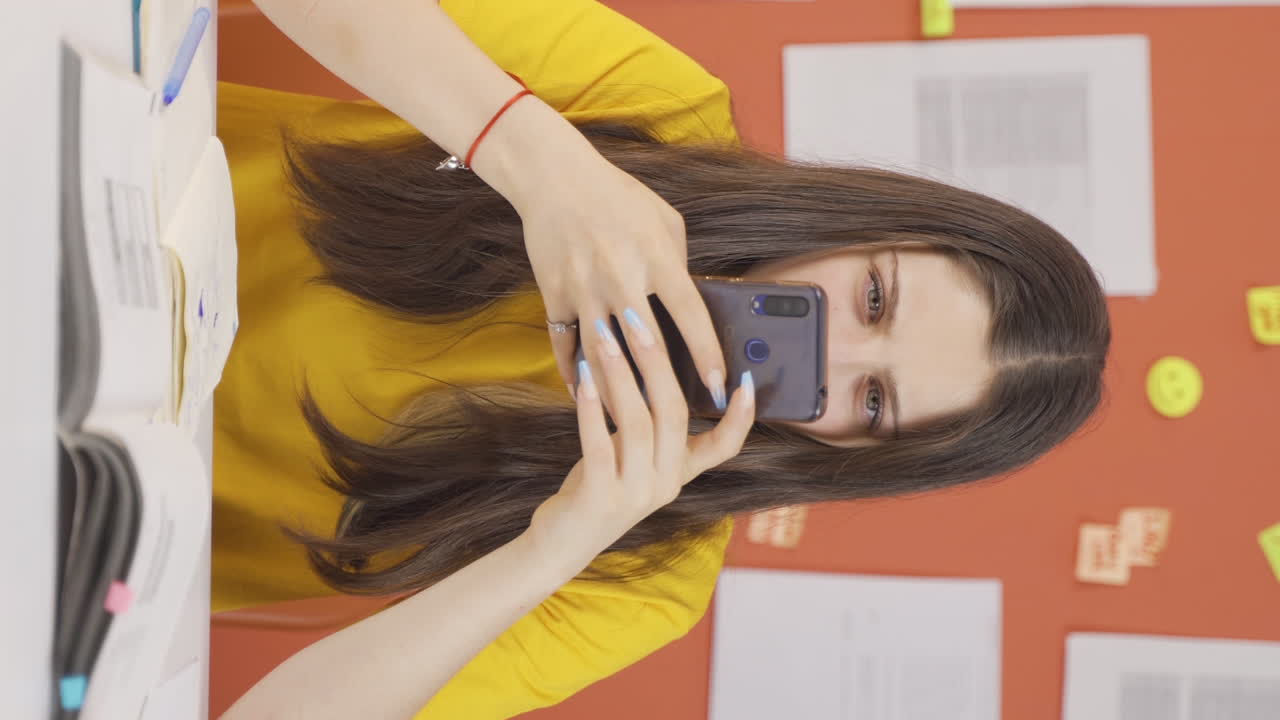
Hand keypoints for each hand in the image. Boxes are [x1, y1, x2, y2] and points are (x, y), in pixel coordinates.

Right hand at [513, 143, 729, 408]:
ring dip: (618, 395)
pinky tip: (587, 398)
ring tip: (633, 425)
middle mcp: (620, 277)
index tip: (721, 388)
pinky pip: (565, 346)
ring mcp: (583, 289)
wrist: (554, 177)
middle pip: (647, 348)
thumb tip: (691, 305)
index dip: (708, 356)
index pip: (690, 316)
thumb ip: (679, 264)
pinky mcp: (554, 295)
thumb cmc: (618, 197)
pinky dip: (575, 375)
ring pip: (603, 356)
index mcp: (656, 257)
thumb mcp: (665, 221)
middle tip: (680, 421)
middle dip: (665, 389)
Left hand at [526, 313, 754, 573]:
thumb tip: (647, 364)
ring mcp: (636, 494)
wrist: (561, 545)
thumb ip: (645, 425)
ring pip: (638, 423)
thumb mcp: (630, 457)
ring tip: (604, 337)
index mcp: (678, 473)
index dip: (740, 416)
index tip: (747, 379)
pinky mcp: (602, 499)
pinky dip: (592, 407)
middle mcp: (665, 484)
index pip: (724, 447)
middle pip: (673, 413)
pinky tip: (583, 377)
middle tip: (638, 320)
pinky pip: (601, 445)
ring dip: (620, 374)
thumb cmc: (596, 488)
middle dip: (656, 361)